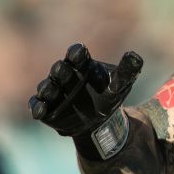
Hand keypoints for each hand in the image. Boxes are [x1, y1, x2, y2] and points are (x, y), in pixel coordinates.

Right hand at [28, 44, 142, 137]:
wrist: (98, 121)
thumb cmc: (107, 96)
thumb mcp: (120, 85)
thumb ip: (127, 71)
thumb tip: (136, 56)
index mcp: (82, 65)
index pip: (77, 55)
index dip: (76, 53)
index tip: (78, 52)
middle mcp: (65, 75)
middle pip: (60, 70)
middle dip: (61, 70)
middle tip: (61, 69)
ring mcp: (54, 91)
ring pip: (47, 87)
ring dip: (47, 88)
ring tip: (49, 89)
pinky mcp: (47, 108)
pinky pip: (38, 106)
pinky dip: (37, 108)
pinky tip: (40, 112)